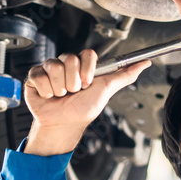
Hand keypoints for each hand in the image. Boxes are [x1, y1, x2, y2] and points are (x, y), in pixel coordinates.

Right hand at [23, 50, 150, 155]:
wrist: (64, 125)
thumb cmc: (83, 109)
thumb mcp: (106, 91)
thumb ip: (124, 75)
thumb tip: (145, 63)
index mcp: (82, 66)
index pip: (86, 54)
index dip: (87, 70)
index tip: (87, 84)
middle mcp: (66, 65)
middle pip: (70, 60)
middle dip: (73, 82)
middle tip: (73, 93)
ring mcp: (49, 70)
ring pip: (54, 67)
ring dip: (60, 88)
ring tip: (61, 96)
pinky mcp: (35, 77)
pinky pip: (39, 75)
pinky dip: (46, 91)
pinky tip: (49, 96)